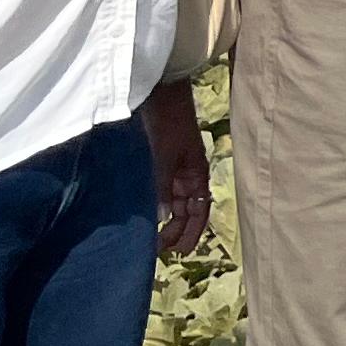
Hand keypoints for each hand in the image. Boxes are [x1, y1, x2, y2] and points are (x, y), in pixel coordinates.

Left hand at [142, 81, 211, 259]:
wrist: (160, 92)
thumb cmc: (169, 121)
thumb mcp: (165, 155)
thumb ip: (163, 186)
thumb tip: (163, 217)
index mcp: (198, 174)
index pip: (200, 212)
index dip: (192, 233)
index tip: (178, 252)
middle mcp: (189, 175)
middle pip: (188, 212)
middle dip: (177, 231)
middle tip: (159, 251)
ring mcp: (175, 169)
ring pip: (175, 203)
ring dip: (167, 220)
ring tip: (151, 237)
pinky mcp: (161, 162)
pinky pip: (162, 190)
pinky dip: (157, 204)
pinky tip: (145, 213)